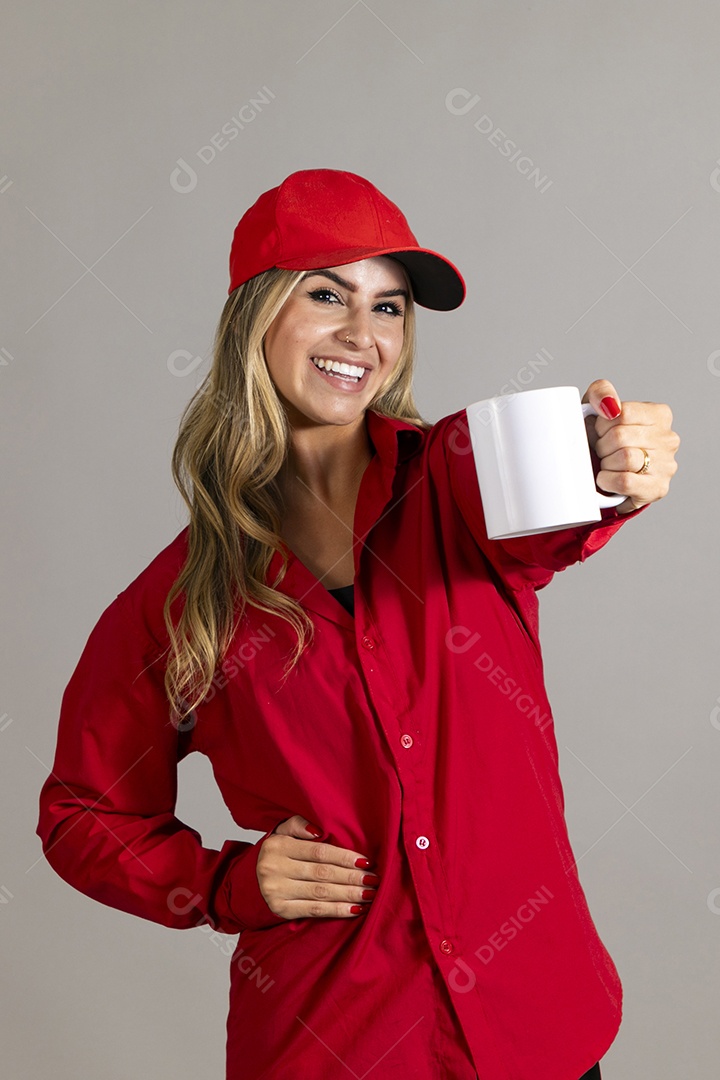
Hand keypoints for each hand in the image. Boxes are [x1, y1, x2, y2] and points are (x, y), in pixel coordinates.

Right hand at [255, 814, 379, 919]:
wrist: (251, 882)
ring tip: (369, 894)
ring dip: (349, 894)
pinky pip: (314, 910)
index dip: (344, 857)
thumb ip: (298, 825)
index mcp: (278, 846)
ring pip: (321, 893)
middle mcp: (274, 868)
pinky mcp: (280, 910)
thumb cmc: (277, 854)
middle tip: (374, 879)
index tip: (365, 861)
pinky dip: (337, 910)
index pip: (318, 852)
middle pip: (322, 873)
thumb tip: (318, 830)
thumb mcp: (282, 833)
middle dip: (352, 877)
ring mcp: (276, 891)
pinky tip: (354, 909)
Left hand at [581, 379, 679, 513]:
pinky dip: (607, 480)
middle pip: (621, 436)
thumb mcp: (597, 408)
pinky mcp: (657, 488)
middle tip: (601, 451)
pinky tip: (606, 479)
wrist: (602, 476)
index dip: (601, 424)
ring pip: (625, 458)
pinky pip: (625, 481)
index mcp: (659, 414)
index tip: (600, 431)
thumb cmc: (602, 439)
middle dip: (601, 445)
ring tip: (606, 464)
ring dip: (605, 463)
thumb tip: (611, 404)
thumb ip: (602, 393)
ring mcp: (666, 464)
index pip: (622, 412)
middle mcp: (668, 438)